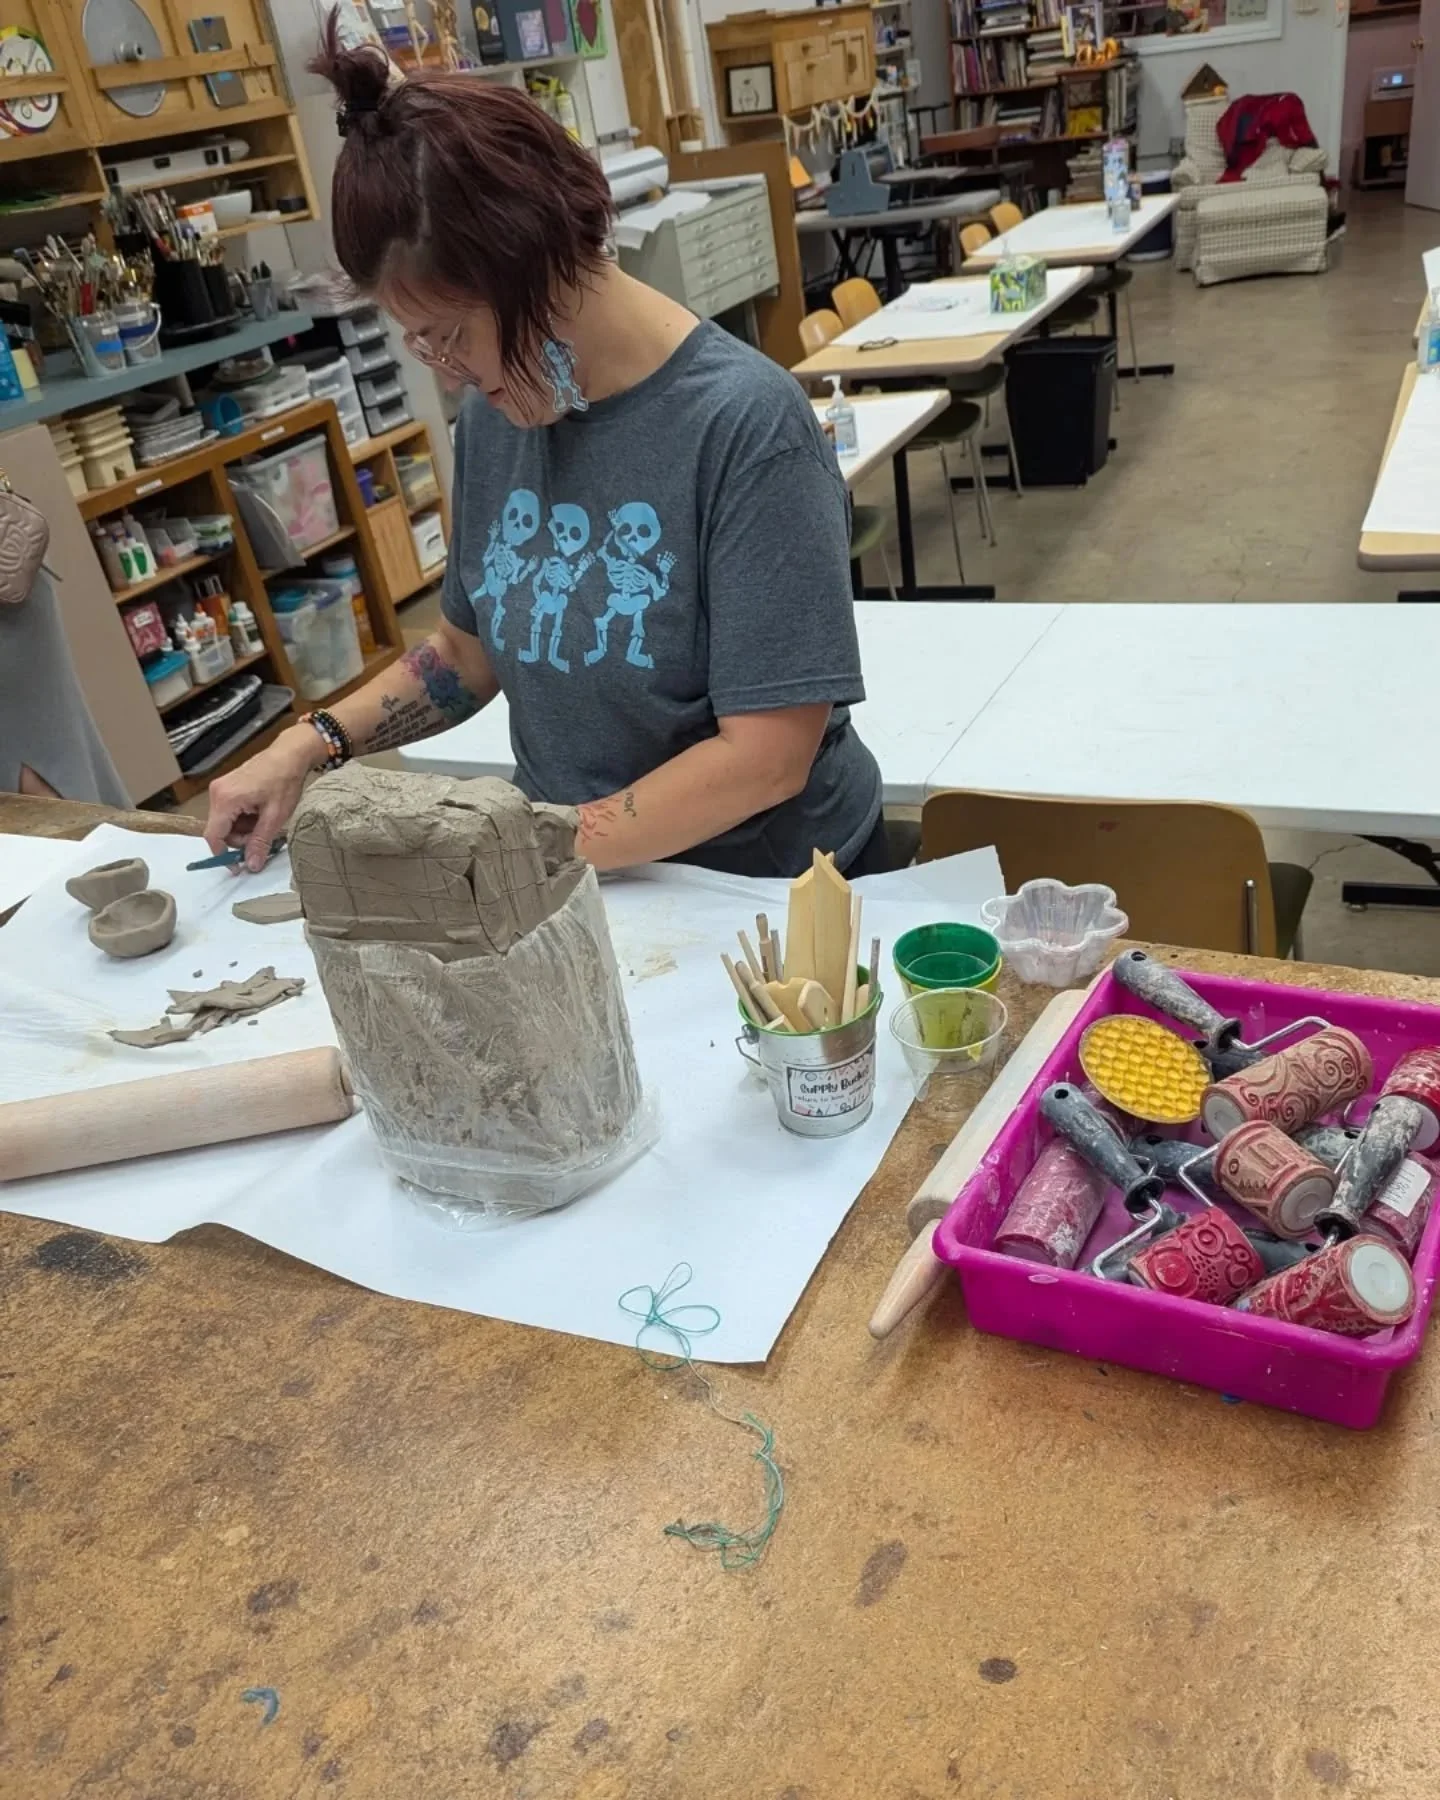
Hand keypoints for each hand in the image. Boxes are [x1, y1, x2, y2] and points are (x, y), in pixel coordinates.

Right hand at [203, 724, 323, 872]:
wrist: (290, 754)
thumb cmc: (284, 780)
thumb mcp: (275, 816)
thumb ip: (260, 842)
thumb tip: (251, 865)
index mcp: (226, 799)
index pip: (214, 837)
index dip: (224, 855)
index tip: (239, 867)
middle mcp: (217, 793)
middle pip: (219, 831)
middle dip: (239, 840)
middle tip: (262, 838)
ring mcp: (220, 788)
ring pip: (224, 823)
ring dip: (243, 830)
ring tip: (264, 821)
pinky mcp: (226, 787)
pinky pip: (228, 812)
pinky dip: (243, 819)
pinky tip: (259, 813)